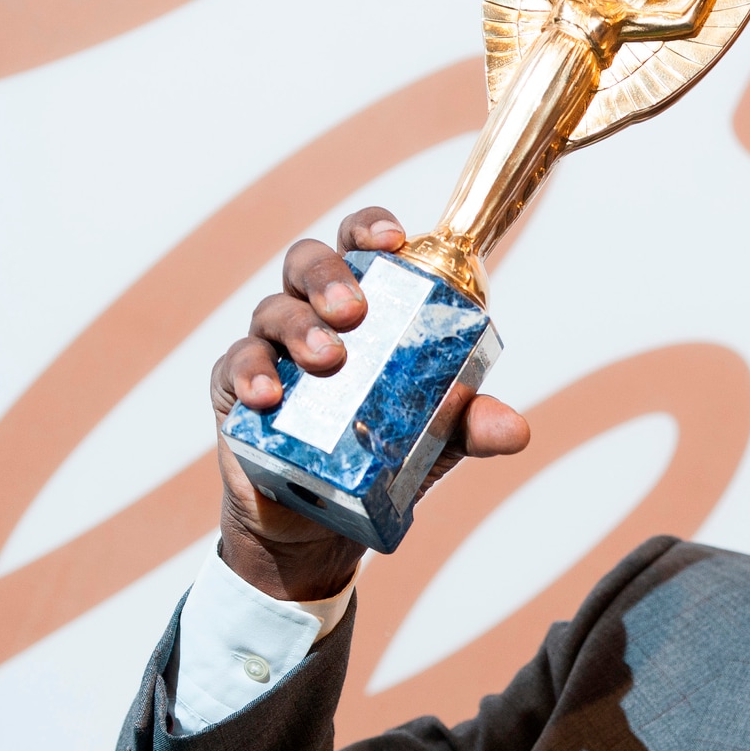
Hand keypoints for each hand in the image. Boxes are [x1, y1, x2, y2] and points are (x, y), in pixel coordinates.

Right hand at [209, 207, 530, 599]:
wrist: (320, 522)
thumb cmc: (379, 453)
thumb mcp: (433, 438)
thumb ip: (470, 424)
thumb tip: (514, 430)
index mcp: (363, 304)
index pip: (359, 246)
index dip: (370, 228)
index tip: (393, 241)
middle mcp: (312, 313)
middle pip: (307, 262)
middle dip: (329, 276)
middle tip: (355, 312)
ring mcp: (270, 348)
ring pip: (273, 310)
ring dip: (300, 328)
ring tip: (328, 360)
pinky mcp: (235, 390)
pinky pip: (235, 365)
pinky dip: (250, 373)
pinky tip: (267, 395)